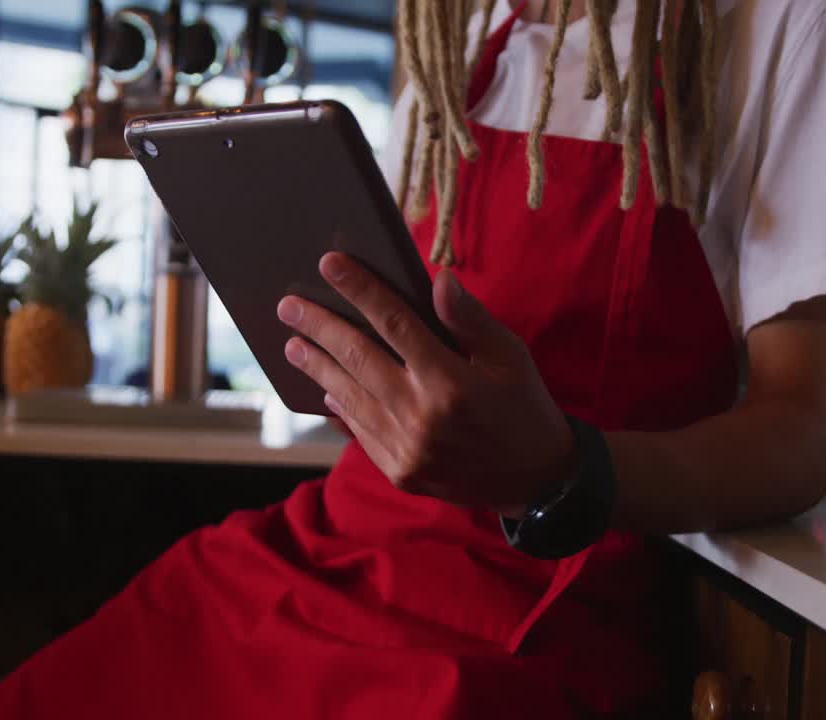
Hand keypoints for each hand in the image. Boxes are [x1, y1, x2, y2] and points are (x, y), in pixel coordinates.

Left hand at [278, 252, 574, 516]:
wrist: (537, 481)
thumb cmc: (524, 406)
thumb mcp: (510, 356)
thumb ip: (470, 319)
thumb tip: (438, 279)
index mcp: (451, 380)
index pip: (394, 322)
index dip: (360, 290)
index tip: (330, 264)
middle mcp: (422, 415)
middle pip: (358, 358)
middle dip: (319, 327)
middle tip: (288, 305)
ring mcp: (406, 448)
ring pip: (348, 397)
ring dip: (318, 367)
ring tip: (292, 344)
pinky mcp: (399, 471)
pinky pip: (359, 431)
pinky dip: (340, 407)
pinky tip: (325, 388)